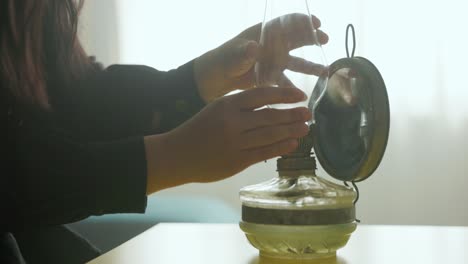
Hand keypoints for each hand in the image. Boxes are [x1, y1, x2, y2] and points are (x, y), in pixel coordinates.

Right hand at [145, 87, 311, 192]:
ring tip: (305, 128)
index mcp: (227, 105)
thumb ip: (240, 108)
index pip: (262, 95)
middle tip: (308, 114)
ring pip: (270, 135)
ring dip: (291, 131)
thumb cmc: (198, 130)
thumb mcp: (215, 110)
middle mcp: (233, 122)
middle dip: (293, 115)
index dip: (284, 95)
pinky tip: (293, 143)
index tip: (300, 95)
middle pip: (270, 116)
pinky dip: (281, 147)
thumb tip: (271, 108)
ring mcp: (235, 143)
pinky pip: (264, 152)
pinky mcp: (237, 161)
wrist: (177, 155)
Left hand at [194, 13, 328, 101]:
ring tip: (326, 71)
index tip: (315, 23)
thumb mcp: (233, 55)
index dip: (302, 21)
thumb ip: (243, 52)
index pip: (286, 22)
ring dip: (310, 66)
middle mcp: (272, 46)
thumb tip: (253, 47)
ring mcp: (273, 61)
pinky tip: (304, 95)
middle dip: (312, 37)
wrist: (216, 77)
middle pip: (296, 38)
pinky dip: (294, 87)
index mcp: (264, 33)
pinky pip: (286, 81)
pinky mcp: (271, 76)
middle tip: (325, 39)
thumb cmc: (223, 60)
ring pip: (296, 62)